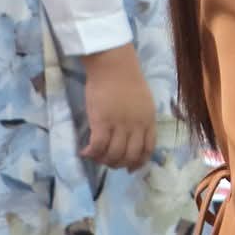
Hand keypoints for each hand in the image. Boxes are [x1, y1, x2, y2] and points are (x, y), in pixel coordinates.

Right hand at [80, 43, 155, 170]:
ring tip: (96, 157)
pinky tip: (85, 152)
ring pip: (114, 154)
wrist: (114, 66)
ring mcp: (120, 125)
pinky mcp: (102, 122)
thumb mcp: (144, 102)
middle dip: (119, 164)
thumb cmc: (128, 80)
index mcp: (149, 120)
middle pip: (130, 155)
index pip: (148, 148)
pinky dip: (91, 154)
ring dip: (104, 161)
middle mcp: (137, 125)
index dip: (139, 162)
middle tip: (108, 163)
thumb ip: (141, 118)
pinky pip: (98, 146)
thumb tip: (134, 134)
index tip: (131, 168)